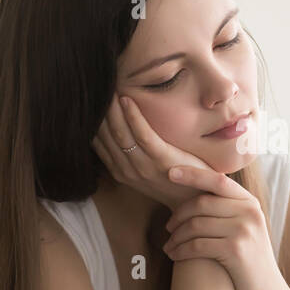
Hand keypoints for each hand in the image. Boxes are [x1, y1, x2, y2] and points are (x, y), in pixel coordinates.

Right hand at [92, 95, 214, 212]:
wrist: (198, 201)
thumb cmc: (173, 182)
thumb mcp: (145, 171)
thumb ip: (132, 154)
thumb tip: (120, 129)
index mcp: (120, 172)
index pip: (98, 142)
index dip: (93, 120)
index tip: (91, 100)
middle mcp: (127, 171)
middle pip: (106, 135)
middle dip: (100, 111)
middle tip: (97, 87)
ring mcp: (143, 167)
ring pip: (120, 133)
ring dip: (113, 109)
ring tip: (110, 88)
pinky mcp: (162, 160)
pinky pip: (143, 134)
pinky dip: (133, 116)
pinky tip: (128, 99)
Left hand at [160, 165, 287, 289]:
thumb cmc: (248, 261)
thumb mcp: (244, 229)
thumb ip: (226, 211)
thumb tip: (192, 196)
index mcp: (250, 203)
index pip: (218, 180)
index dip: (192, 174)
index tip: (170, 173)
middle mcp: (250, 212)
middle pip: (201, 203)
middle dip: (178, 216)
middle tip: (168, 228)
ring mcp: (244, 230)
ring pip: (195, 225)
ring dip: (175, 237)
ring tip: (168, 246)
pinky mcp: (235, 250)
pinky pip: (196, 245)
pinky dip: (180, 250)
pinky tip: (174, 255)